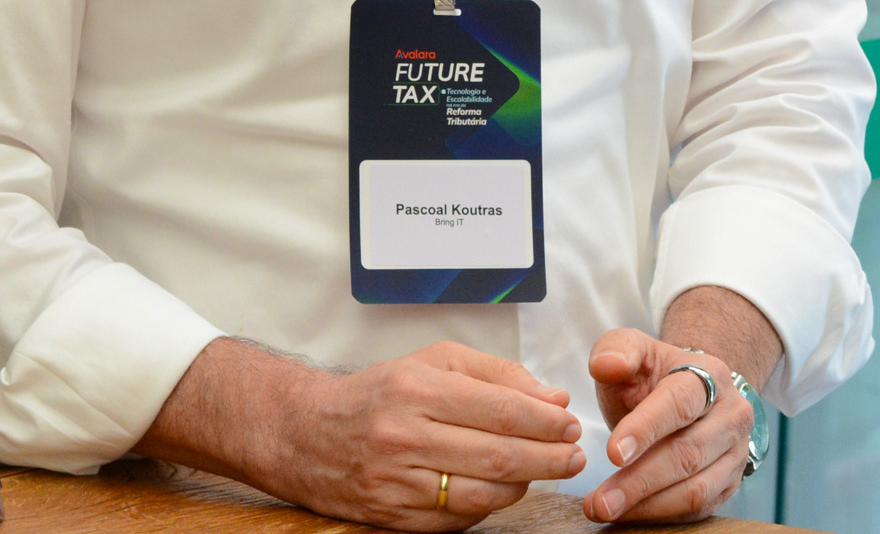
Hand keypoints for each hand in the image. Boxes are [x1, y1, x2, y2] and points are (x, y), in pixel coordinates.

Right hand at [136, 336, 585, 528]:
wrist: (305, 434)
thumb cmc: (378, 392)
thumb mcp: (433, 362)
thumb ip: (497, 374)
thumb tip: (552, 398)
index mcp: (417, 389)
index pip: (501, 409)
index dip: (546, 422)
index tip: (571, 424)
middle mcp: (404, 435)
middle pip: (498, 455)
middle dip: (548, 458)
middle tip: (574, 457)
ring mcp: (396, 481)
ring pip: (481, 493)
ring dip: (524, 485)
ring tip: (545, 472)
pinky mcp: (391, 516)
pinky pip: (456, 519)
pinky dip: (489, 506)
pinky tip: (505, 490)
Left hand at [584, 330, 754, 523]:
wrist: (690, 394)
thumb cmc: (653, 377)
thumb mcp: (633, 351)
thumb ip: (616, 349)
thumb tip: (608, 364)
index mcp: (710, 375)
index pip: (680, 403)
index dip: (646, 429)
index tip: (612, 453)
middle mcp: (732, 414)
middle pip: (688, 453)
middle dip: (639, 480)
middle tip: (598, 500)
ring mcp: (736, 452)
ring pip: (696, 488)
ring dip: (648, 505)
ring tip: (605, 509)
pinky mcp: (730, 482)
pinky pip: (699, 509)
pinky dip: (661, 516)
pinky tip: (630, 513)